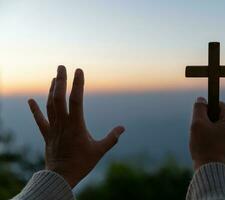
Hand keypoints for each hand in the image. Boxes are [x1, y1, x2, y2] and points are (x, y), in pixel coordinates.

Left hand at [28, 66, 124, 187]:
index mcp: (76, 125)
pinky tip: (30, 100)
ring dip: (52, 90)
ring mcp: (53, 128)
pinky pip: (40, 120)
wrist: (61, 177)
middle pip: (59, 98)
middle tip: (61, 67)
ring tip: (54, 78)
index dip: (78, 84)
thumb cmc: (82, 164)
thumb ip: (112, 138)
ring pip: (50, 105)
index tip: (79, 71)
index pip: (76, 100)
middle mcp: (63, 123)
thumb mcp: (99, 150)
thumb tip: (123, 128)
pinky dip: (34, 109)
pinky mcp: (47, 134)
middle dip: (60, 81)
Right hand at [189, 97, 224, 169]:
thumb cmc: (204, 147)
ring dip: (210, 131)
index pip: (219, 105)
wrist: (210, 172)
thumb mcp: (197, 123)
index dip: (206, 108)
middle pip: (219, 117)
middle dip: (207, 121)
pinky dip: (213, 141)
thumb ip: (199, 108)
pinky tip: (207, 149)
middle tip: (199, 131)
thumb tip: (201, 100)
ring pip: (220, 129)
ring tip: (202, 141)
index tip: (199, 116)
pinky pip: (222, 139)